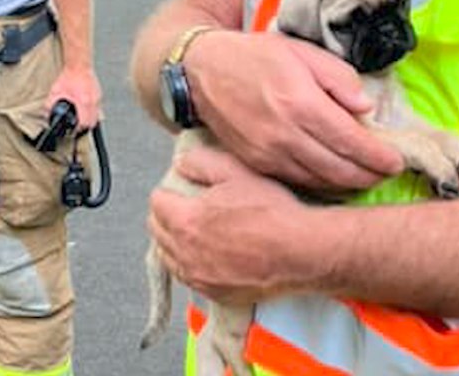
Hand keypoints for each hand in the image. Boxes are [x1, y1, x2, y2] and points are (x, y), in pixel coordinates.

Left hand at [46, 65, 101, 128]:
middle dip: (85, 127)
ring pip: (97, 117)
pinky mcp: (99, 95)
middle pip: (93, 123)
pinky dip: (92, 112)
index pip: (84, 123)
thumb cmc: (69, 77)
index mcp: (83, 102)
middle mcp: (93, 101)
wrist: (78, 66)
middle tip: (77, 126)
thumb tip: (47, 115)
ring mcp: (97, 98)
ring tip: (81, 119)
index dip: (78, 129)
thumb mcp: (55, 92)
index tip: (73, 129)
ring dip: (89, 120)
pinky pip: (97, 109)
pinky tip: (85, 110)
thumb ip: (50, 105)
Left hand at [148, 147, 324, 303]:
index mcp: (187, 220)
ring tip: (194, 232)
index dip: (169, 191)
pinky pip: (190, 278)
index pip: (157, 202)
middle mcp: (186, 253)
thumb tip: (182, 164)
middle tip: (184, 207)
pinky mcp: (216, 294)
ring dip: (176, 242)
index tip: (180, 189)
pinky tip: (208, 255)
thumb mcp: (237, 171)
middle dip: (167, 217)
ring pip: (169, 258)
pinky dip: (192, 265)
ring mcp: (200, 277)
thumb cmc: (272, 212)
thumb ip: (202, 163)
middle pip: (157, 231)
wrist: (302, 251)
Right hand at [186, 30, 402, 191]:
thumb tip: (366, 107)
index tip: (396, 161)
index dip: (378, 156)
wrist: (200, 71)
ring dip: (347, 184)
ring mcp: (267, 153)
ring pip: (318, 181)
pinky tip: (335, 178)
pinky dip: (321, 184)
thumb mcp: (301, 51)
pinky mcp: (255, 164)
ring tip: (367, 178)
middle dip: (369, 176)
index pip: (350, 140)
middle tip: (388, 174)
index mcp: (300, 102)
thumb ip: (338, 76)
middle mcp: (284, 134)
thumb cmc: (254, 56)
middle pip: (338, 168)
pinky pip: (296, 180)